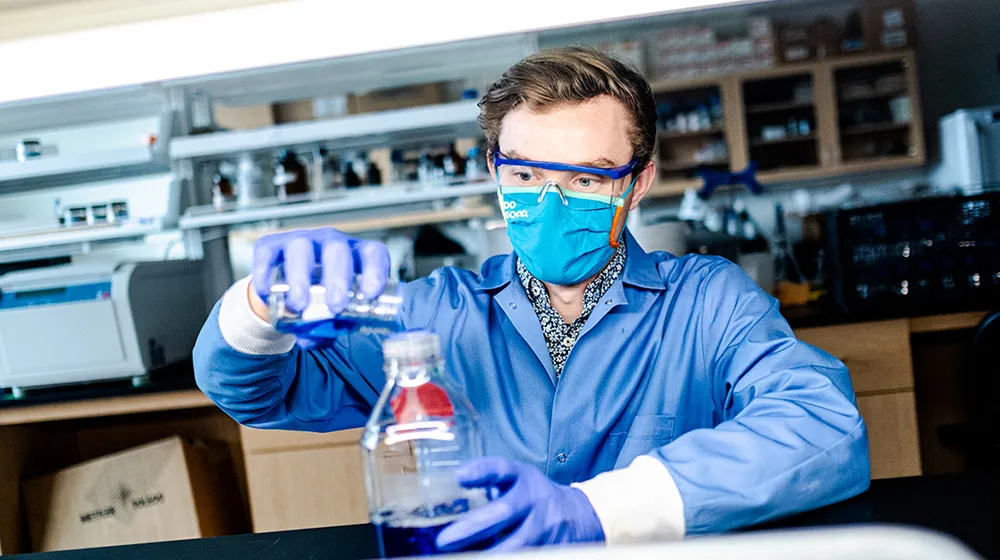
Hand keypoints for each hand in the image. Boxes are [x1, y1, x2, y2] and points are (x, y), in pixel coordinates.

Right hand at [250, 228, 389, 319]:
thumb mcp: (330, 315)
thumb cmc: (318, 300)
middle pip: (337, 249)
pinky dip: (266, 274)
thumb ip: (328, 329)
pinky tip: (269, 293)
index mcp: (355, 257)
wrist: (284, 290)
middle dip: (338, 277)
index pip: (373, 254)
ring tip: (298, 305)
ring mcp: (300, 240)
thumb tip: (318, 338)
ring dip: (300, 277)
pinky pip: (268, 254)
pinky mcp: (271, 245)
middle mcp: (330, 243)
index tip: (371, 295)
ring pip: (301, 248)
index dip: (375, 271)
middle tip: (336, 306)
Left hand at [436, 457, 604, 551]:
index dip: (481, 472)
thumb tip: (450, 483)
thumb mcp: (516, 479)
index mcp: (525, 480)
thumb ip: (487, 479)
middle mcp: (536, 502)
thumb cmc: (535, 497)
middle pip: (503, 513)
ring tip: (458, 558)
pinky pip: (524, 558)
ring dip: (485, 554)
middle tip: (444, 540)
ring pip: (514, 547)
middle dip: (472, 529)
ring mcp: (546, 530)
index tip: (458, 477)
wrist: (581, 517)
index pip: (503, 470)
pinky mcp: (552, 550)